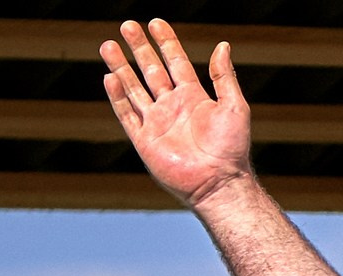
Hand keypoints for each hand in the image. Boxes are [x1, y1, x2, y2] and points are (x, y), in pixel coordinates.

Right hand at [102, 19, 251, 206]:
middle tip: (127, 26)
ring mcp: (157, 124)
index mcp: (193, 98)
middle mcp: (173, 108)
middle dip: (139, 48)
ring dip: (121, 68)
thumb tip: (223, 46)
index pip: (175, 62)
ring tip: (108, 45)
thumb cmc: (231, 149)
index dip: (166, 42)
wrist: (220, 184)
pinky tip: (110, 78)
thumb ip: (224, 77)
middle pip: (150, 71)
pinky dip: (118, 97)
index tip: (155, 23)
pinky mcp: (145, 142)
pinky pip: (127, 115)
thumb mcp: (234, 107)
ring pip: (134, 89)